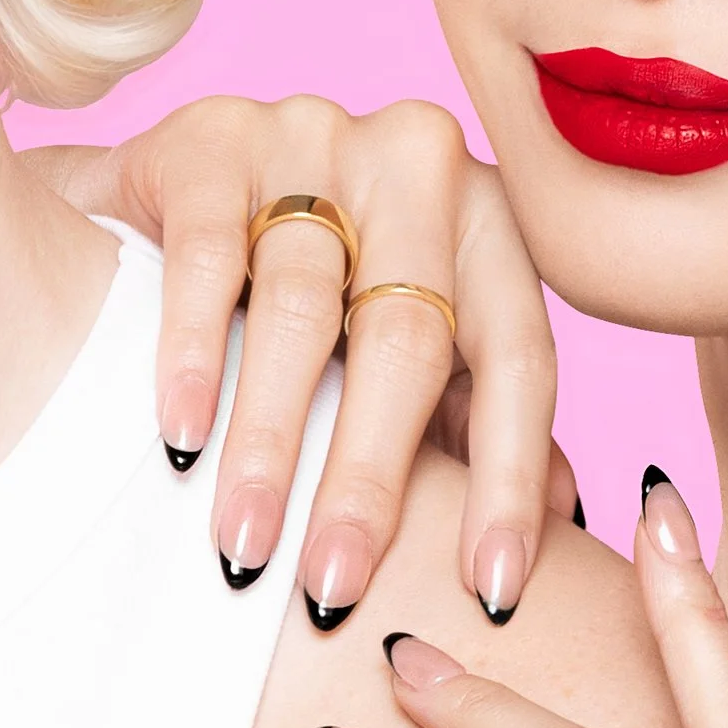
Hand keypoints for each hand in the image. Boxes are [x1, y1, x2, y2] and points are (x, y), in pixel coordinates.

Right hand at [34, 97, 575, 625]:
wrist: (160, 200)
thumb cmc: (307, 291)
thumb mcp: (404, 345)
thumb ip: (477, 419)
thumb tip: (567, 523)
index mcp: (488, 216)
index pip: (520, 355)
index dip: (511, 478)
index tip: (491, 592)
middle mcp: (417, 160)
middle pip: (408, 337)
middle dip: (368, 479)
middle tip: (334, 588)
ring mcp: (313, 135)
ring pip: (303, 306)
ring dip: (271, 441)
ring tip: (244, 545)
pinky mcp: (211, 140)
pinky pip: (209, 259)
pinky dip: (196, 359)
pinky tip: (183, 440)